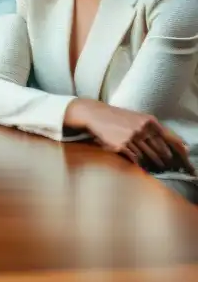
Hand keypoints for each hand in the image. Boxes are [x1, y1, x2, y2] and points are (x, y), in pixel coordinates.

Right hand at [65, 99, 194, 173]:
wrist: (95, 114)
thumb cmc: (117, 117)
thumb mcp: (137, 118)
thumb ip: (152, 128)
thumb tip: (172, 141)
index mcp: (149, 121)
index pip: (170, 138)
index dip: (179, 150)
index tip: (186, 158)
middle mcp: (142, 129)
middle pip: (160, 149)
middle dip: (165, 159)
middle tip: (169, 165)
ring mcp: (132, 137)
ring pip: (148, 155)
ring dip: (154, 162)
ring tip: (159, 167)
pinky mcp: (121, 145)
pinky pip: (135, 157)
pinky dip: (139, 162)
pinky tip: (142, 165)